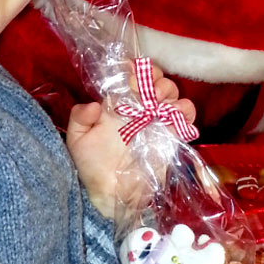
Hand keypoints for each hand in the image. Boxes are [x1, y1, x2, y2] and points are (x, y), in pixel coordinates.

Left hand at [65, 65, 195, 218]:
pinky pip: (186, 117)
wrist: (110, 196)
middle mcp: (138, 108)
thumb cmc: (92, 167)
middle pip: (154, 79)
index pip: (128, 75)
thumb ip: (79, 119)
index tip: (129, 74)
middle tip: (144, 89)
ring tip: (158, 102)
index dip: (132, 67)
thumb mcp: (77, 142)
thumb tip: (94, 105)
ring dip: (168, 91)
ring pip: (172, 93)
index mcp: (117, 104)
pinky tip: (175, 115)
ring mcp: (157, 121)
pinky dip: (185, 110)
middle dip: (153, 76)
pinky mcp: (172, 136)